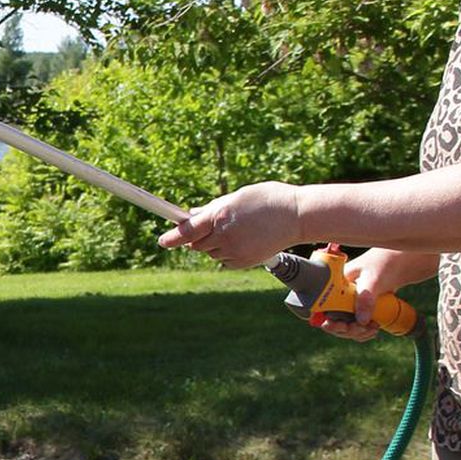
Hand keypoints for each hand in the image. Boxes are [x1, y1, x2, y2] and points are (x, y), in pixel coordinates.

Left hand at [156, 181, 300, 269]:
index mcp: (220, 216)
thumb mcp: (237, 197)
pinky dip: (227, 252)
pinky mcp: (243, 262)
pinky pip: (224, 260)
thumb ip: (213, 208)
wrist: (298, 217)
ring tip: (237, 229)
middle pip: (196, 244)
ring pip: (210, 252)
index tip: (162, 241)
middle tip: (210, 226)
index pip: (188, 231)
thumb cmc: (268, 200)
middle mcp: (224, 236)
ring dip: (214, 244)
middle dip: (197, 237)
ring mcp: (234, 252)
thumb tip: (193, 215)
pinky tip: (244, 240)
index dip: (172, 237)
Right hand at [319, 247, 434, 342]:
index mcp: (337, 281)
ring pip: (347, 323)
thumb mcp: (375, 278)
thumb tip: (360, 321)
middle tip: (362, 329)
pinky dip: (365, 329)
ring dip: (357, 332)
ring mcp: (355, 298)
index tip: (342, 326)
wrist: (412, 257)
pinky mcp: (368, 303)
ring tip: (371, 329)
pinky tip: (374, 328)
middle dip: (346, 328)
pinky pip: (360, 322)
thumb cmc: (390, 259)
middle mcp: (343, 290)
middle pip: (334, 317)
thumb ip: (365, 298)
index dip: (328, 319)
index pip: (323, 305)